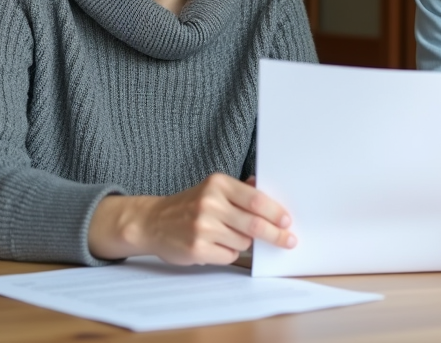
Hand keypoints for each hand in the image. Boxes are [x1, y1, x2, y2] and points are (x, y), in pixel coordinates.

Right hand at [88, 173, 296, 264]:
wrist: (152, 222)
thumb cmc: (188, 205)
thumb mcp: (212, 189)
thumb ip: (240, 190)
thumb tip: (267, 190)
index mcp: (217, 184)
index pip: (255, 199)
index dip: (274, 212)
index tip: (287, 221)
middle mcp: (209, 203)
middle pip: (254, 224)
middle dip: (275, 234)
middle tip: (288, 240)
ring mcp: (202, 227)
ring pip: (243, 242)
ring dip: (244, 243)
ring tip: (227, 235)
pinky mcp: (197, 248)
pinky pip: (229, 255)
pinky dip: (229, 252)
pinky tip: (216, 245)